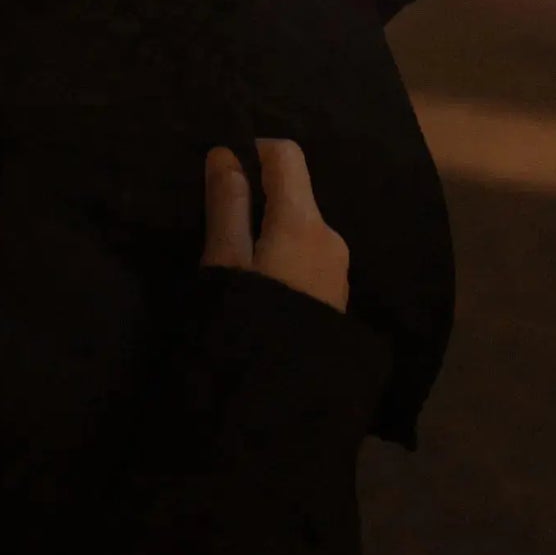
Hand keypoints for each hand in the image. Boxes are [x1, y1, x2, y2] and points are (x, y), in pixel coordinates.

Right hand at [201, 140, 348, 314]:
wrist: (285, 404)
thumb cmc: (247, 323)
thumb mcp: (224, 264)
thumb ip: (227, 206)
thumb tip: (226, 153)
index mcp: (304, 221)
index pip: (287, 155)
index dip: (253, 150)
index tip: (220, 171)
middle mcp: (330, 237)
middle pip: (294, 194)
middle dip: (258, 196)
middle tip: (216, 221)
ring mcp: (339, 270)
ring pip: (300, 227)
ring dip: (270, 229)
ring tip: (235, 261)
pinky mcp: (337, 297)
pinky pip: (307, 257)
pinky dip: (283, 255)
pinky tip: (261, 285)